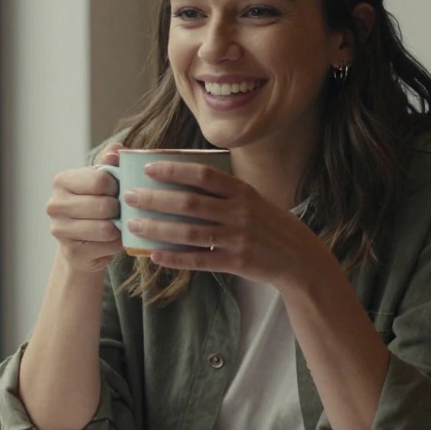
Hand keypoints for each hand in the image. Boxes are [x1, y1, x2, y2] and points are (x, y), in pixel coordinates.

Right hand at [47, 143, 122, 273]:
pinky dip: (116, 244)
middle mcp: (55, 204)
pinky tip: (112, 240)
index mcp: (62, 181)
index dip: (117, 186)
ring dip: (119, 228)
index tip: (118, 191)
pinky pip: (107, 246)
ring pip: (106, 228)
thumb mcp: (102, 182)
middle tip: (121, 211)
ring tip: (119, 225)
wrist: (82, 244)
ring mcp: (60, 230)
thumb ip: (109, 164)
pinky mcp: (71, 252)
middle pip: (103, 205)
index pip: (100, 179)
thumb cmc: (95, 205)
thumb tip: (117, 148)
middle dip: (120, 209)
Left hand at [123, 161, 327, 289]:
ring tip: (134, 224)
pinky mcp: (236, 262)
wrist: (300, 258)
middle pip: (189, 203)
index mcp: (243, 192)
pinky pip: (199, 261)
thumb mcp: (254, 200)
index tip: (148, 167)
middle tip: (129, 196)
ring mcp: (237, 239)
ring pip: (189, 233)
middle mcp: (239, 213)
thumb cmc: (271, 225)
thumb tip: (185, 180)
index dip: (174, 170)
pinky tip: (154, 255)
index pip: (203, 175)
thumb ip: (225, 192)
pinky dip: (175, 258)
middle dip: (155, 198)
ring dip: (158, 228)